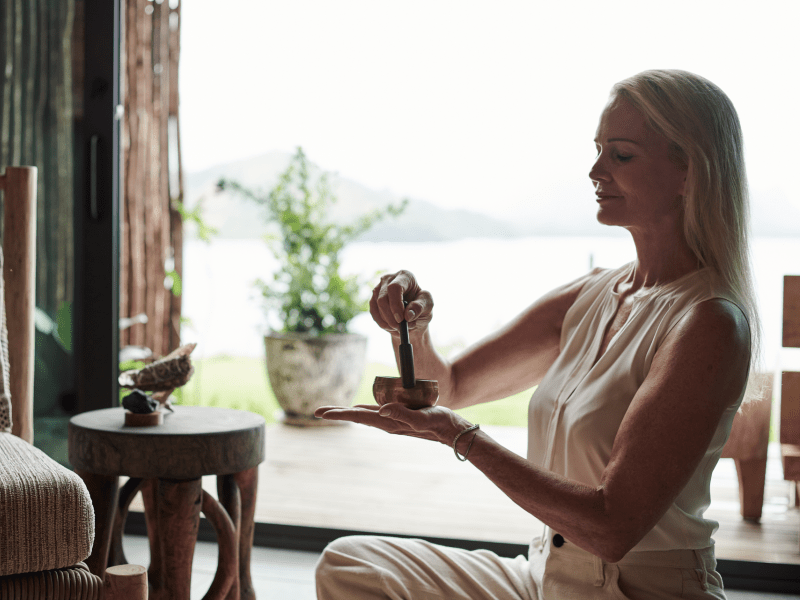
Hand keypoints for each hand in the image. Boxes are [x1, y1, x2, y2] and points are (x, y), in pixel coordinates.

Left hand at [314, 403, 467, 445]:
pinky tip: (359, 408)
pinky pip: (375, 413)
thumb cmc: (439, 423)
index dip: (339, 413)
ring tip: (332, 411)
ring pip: (364, 415)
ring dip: (348, 413)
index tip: (321, 413)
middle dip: (338, 413)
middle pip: (357, 416)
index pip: (358, 416)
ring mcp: (392, 421)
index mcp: (389, 422)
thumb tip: (381, 409)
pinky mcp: (399, 417)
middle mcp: (387, 423)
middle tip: (317, 412)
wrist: (452, 431)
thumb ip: (402, 413)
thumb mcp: (422, 417)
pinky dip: (363, 410)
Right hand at [369, 270, 433, 334]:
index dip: (396, 304)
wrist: (413, 316)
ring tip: (400, 327)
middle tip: (401, 327)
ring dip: (388, 321)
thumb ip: (420, 307)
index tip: (401, 319)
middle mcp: (389, 279)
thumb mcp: (428, 306)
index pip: (395, 287)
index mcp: (405, 276)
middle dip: (391, 317)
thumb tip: (407, 314)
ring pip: (377, 306)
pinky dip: (382, 323)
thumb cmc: (422, 307)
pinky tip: (392, 327)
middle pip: (383, 298)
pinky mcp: (373, 299)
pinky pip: (373, 313)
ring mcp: (379, 288)